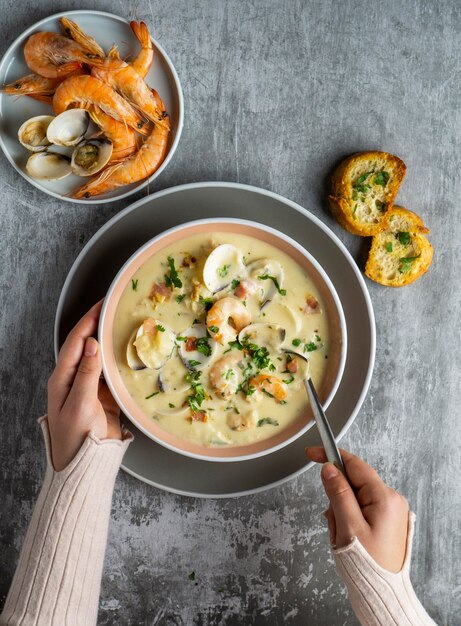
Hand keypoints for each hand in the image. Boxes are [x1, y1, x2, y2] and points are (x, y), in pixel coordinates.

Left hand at [47, 301, 120, 470]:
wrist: (85, 465)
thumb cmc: (75, 439)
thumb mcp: (79, 405)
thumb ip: (86, 374)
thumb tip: (91, 344)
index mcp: (62, 377)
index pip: (76, 340)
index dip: (89, 319)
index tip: (103, 303)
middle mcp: (75, 378)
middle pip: (88, 344)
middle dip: (101, 324)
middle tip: (118, 309)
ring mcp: (90, 386)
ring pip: (101, 356)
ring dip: (112, 341)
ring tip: (127, 325)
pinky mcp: (104, 396)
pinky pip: (113, 372)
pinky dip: (121, 360)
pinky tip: (133, 354)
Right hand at [306, 448, 408, 572]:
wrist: (383, 594)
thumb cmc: (368, 566)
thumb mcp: (348, 527)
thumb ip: (338, 493)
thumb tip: (329, 468)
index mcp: (385, 498)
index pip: (355, 465)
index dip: (332, 457)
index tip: (312, 453)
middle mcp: (392, 500)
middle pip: (353, 483)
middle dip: (337, 499)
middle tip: (336, 524)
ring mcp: (391, 511)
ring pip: (353, 498)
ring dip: (342, 513)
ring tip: (344, 537)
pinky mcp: (386, 521)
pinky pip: (360, 510)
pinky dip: (349, 520)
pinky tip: (349, 538)